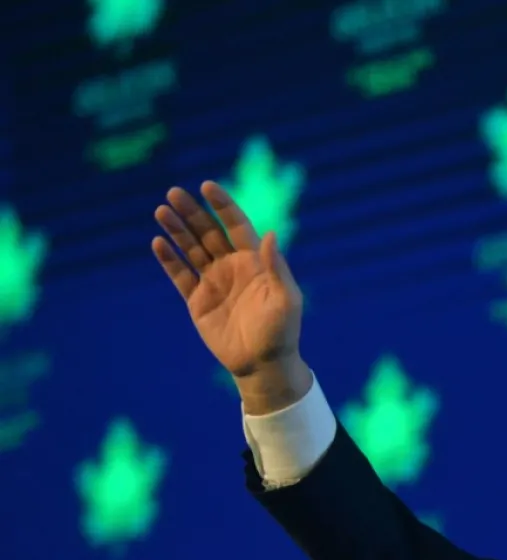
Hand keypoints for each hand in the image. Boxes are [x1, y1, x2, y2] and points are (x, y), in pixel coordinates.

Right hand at [152, 182, 302, 378]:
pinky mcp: (197, 301)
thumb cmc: (281, 332)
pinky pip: (180, 275)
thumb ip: (276, 267)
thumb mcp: (286, 299)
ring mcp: (213, 282)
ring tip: (162, 211)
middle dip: (192, 212)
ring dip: (176, 230)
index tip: (207, 186)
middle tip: (173, 192)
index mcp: (254, 262)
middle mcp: (232, 267)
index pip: (236, 226)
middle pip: (209, 232)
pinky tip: (158, 243)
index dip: (223, 205)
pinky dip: (169, 260)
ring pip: (191, 249)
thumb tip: (271, 233)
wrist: (262, 364)